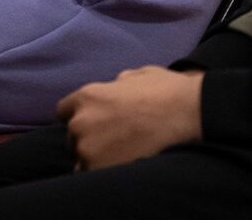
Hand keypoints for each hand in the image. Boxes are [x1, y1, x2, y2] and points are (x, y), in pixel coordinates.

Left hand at [56, 67, 203, 171]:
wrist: (187, 114)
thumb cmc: (165, 92)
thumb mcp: (134, 76)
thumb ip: (114, 85)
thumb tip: (114, 88)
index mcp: (87, 96)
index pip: (64, 112)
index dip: (80, 117)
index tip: (94, 124)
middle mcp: (81, 122)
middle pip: (73, 137)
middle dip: (89, 138)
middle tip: (114, 141)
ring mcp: (89, 149)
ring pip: (82, 159)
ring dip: (95, 157)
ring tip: (120, 155)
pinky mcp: (101, 171)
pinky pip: (91, 176)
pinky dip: (103, 173)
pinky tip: (122, 167)